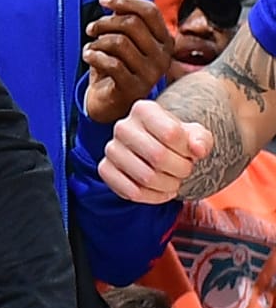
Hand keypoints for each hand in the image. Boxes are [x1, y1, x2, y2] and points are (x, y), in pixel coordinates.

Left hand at [82, 0, 173, 122]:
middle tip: (91, 28)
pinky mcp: (133, 89)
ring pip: (119, 43)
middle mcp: (163, 57)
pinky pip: (110, 63)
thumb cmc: (119, 65)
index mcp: (166, 40)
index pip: (149, 11)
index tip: (103, 0)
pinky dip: (94, 56)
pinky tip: (88, 57)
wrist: (112, 103)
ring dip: (98, 41)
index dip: (124, 1)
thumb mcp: (123, 36)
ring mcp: (150, 75)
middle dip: (105, 22)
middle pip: (132, 24)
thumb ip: (127, 11)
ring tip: (90, 46)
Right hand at [100, 96, 216, 200]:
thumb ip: (201, 139)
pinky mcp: (105, 170)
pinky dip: (153, 197)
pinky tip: (163, 192)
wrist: (155, 149)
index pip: (171, 133)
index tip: (192, 154)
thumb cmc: (176, 141)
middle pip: (158, 156)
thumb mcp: (194, 135)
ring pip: (146, 177)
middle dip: (181, 170)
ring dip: (169, 185)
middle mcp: (123, 127)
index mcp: (144, 109)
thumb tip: (198, 149)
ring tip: (175, 182)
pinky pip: (131, 192)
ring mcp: (111, 149)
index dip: (188, 150)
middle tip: (186, 171)